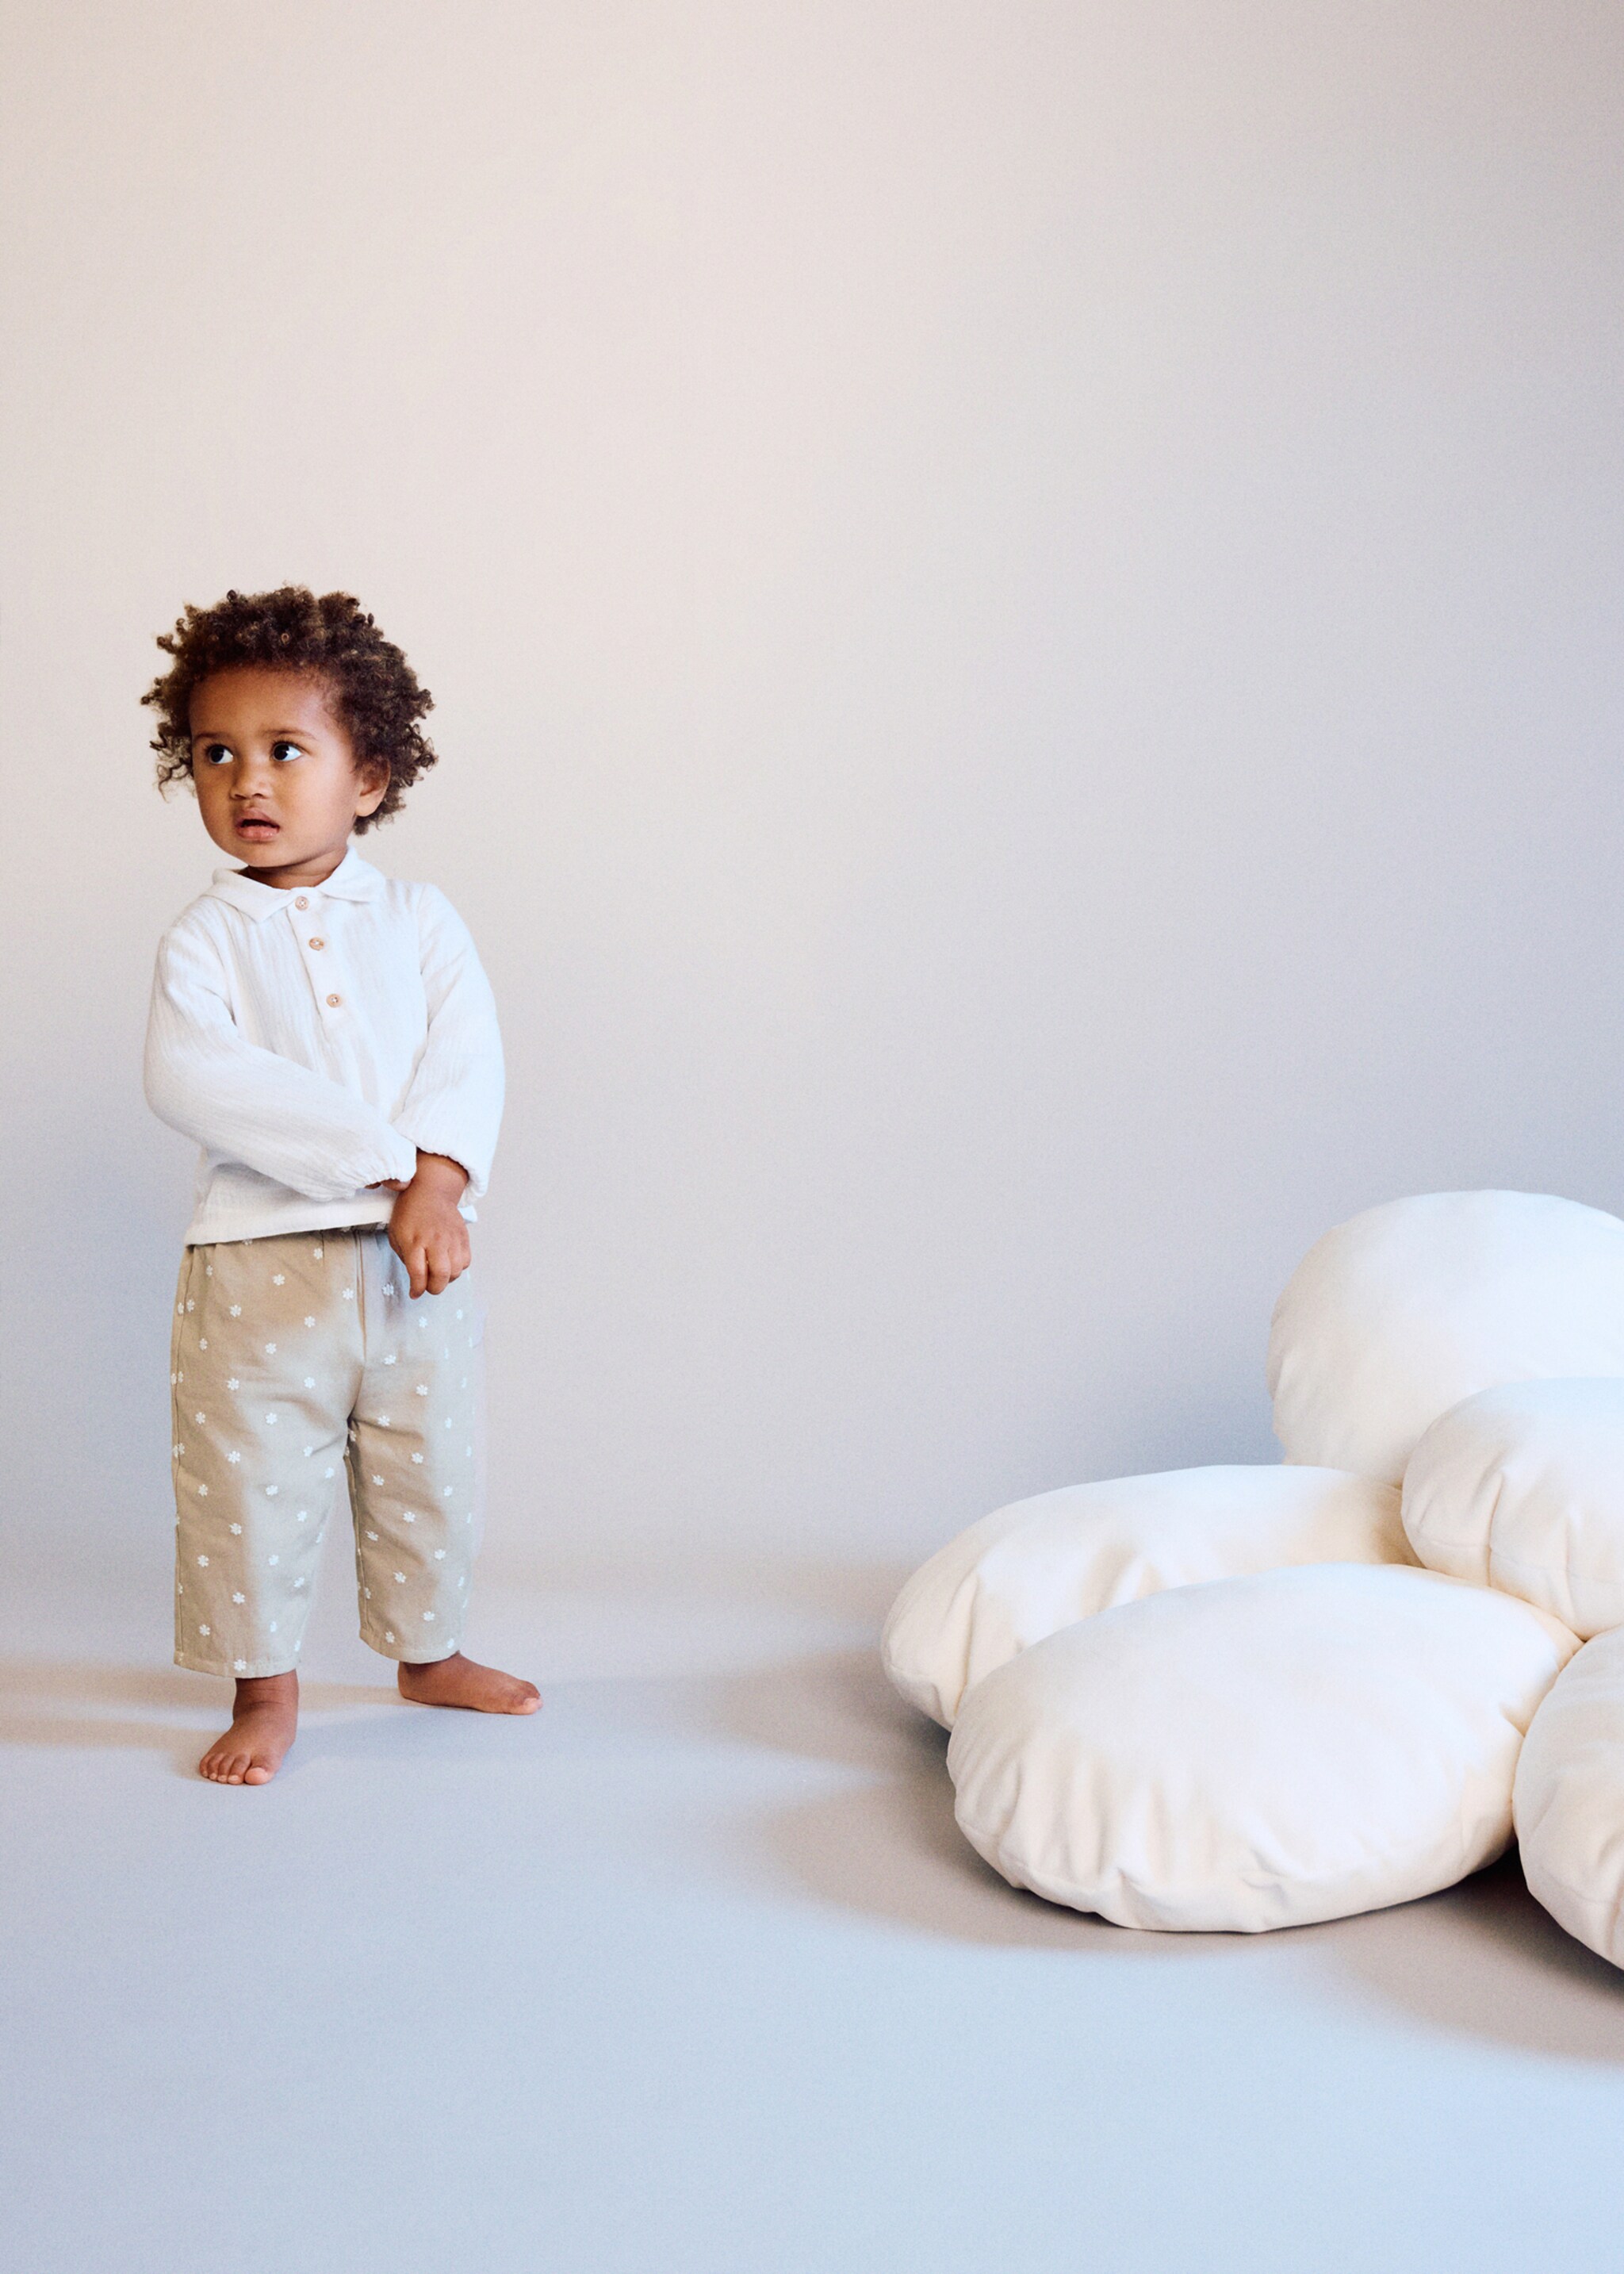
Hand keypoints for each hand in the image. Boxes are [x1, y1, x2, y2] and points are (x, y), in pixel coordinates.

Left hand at [386, 1152, 470, 1297]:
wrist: (431, 1190)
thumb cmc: (410, 1212)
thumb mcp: (396, 1234)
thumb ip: (404, 1257)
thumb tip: (415, 1277)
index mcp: (414, 1240)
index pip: (418, 1273)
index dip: (416, 1289)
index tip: (414, 1293)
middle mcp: (434, 1240)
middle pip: (441, 1274)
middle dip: (434, 1288)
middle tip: (428, 1287)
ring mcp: (451, 1238)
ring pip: (456, 1270)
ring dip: (447, 1279)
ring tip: (438, 1274)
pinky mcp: (463, 1237)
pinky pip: (466, 1261)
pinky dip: (458, 1268)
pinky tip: (449, 1263)